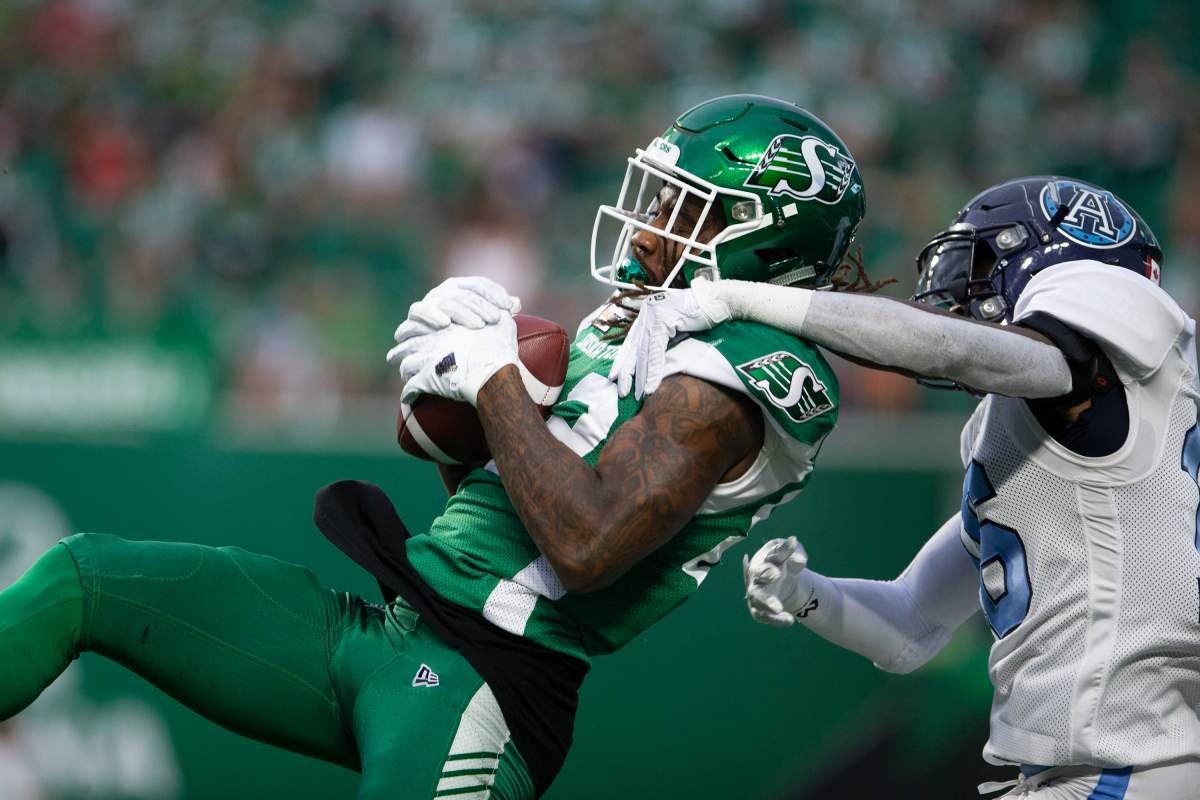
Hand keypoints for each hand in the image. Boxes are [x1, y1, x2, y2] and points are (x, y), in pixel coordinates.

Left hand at [387, 315, 518, 406]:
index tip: (415, 328)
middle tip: (398, 349)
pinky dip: (409, 393)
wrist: (491, 369)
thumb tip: (514, 303)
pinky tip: (409, 398)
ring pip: (404, 361)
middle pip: (407, 333)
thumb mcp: (504, 321)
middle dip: (403, 340)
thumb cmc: (498, 344)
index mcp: (445, 320)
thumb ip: (503, 311)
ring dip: (402, 365)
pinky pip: (411, 387)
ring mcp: (425, 357)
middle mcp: (430, 336)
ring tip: (401, 370)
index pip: (422, 314)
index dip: (419, 322)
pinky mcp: (426, 379)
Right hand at [392, 277, 521, 344]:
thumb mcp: (486, 332)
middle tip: (496, 320)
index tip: (509, 307)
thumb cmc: (468, 348)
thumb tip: (515, 302)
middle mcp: (441, 295)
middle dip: (481, 305)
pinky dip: (430, 315)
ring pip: (442, 300)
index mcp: (459, 292)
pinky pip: (418, 311)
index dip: (494, 292)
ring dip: (461, 311)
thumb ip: (499, 315)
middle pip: (462, 293)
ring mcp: (426, 307)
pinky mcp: (411, 321)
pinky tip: (445, 324)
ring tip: (478, 325)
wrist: (441, 371)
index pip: (477, 284)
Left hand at [608, 275, 730, 398]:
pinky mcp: (663, 320)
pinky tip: (651, 385)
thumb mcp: (675, 329)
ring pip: (643, 352)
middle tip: (622, 392)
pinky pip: (656, 351)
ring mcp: (653, 315)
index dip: (622, 361)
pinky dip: (653, 370)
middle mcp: (646, 313)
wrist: (719, 301)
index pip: (630, 341)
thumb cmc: (701, 315)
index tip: (615, 377)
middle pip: (632, 348)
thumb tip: (652, 362)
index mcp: (647, 314)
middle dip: (627, 372)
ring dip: (640, 376)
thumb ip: (662, 341)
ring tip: (638, 394)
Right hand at [742, 536, 809, 626]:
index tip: (777, 575)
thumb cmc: (785, 559)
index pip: (762, 568)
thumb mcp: (793, 552)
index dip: (768, 572)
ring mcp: (755, 595)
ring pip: (758, 605)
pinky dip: (776, 620)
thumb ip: (795, 554)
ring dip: (769, 609)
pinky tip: (790, 620)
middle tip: (777, 604)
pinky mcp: (758, 608)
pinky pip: (764, 617)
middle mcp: (755, 580)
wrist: (782, 574)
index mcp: (761, 563)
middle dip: (765, 597)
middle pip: (755, 590)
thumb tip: (799, 560)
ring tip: (785, 614)